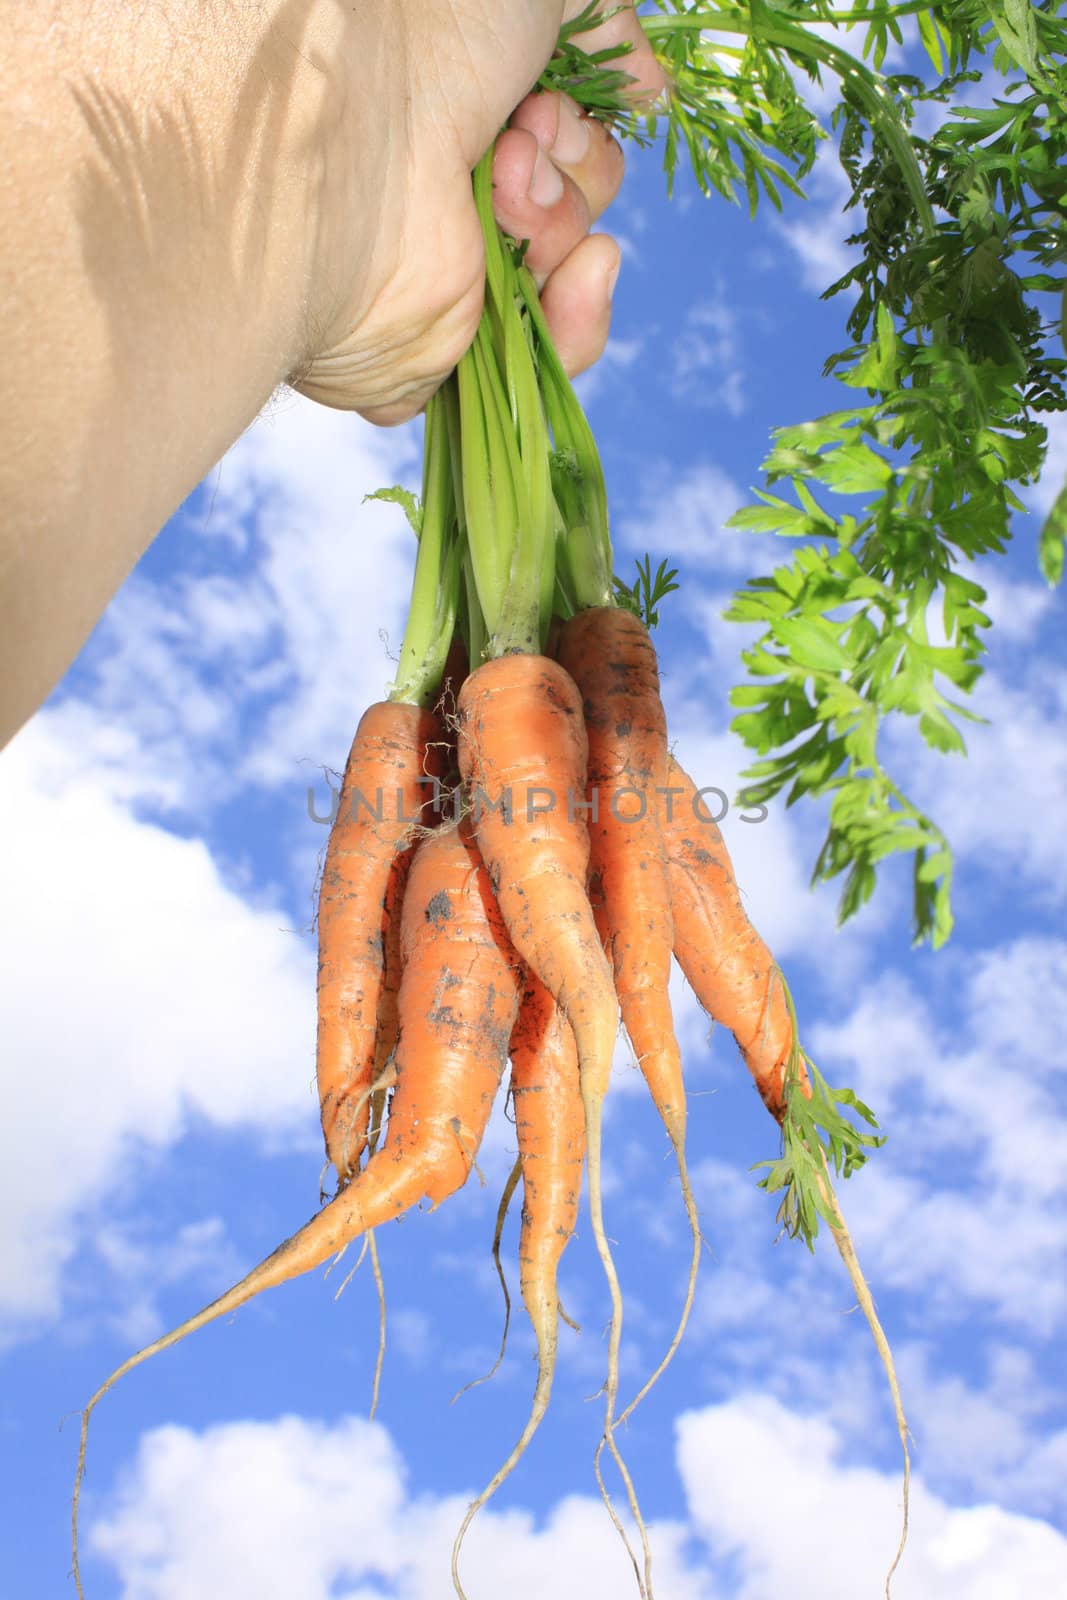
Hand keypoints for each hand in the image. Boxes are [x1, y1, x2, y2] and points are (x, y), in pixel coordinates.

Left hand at [291, 1, 664, 423]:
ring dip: (564, 230)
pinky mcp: (441, 357)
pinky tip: (574, 276)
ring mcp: (445, 279)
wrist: (350, 137)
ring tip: (505, 195)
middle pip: (574, 210)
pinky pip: (544, 366)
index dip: (581, 130)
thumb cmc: (421, 36)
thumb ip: (602, 24)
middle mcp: (450, 198)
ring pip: (565, 280)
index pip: (564, 146)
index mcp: (460, 120)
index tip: (546, 101)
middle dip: (571, 172)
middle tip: (516, 143)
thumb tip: (648, 89)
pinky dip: (574, 323)